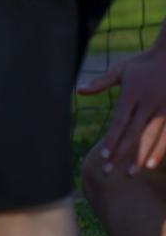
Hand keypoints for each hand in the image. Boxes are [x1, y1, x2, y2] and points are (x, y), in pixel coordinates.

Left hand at [78, 42, 165, 174]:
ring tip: (132, 173)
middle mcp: (148, 103)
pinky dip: (161, 150)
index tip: (103, 156)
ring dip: (142, 156)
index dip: (111, 139)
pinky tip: (153, 164)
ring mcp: (164, 108)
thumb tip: (78, 91)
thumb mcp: (122, 69)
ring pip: (152, 137)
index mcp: (132, 94)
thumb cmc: (146, 62)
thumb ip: (102, 82)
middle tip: (109, 172)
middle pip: (133, 133)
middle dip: (121, 153)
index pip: (119, 122)